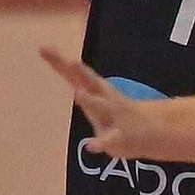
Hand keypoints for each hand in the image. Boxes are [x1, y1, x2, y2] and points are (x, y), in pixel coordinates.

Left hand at [41, 47, 166, 157]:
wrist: (152, 130)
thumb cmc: (115, 113)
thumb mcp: (96, 96)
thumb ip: (79, 81)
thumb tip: (62, 62)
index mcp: (96, 89)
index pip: (74, 74)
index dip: (58, 62)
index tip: (42, 49)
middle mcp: (105, 98)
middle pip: (91, 83)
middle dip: (82, 73)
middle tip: (71, 62)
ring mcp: (114, 116)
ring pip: (101, 107)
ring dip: (91, 100)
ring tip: (79, 94)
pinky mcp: (119, 137)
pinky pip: (108, 140)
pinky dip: (100, 142)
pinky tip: (91, 146)